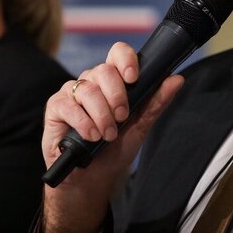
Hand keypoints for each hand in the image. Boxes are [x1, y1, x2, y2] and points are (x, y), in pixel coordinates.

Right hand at [41, 42, 183, 232]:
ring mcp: (72, 93)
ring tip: (107, 135)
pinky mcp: (55, 107)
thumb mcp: (140, 126)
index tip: (133, 78)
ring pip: (87, 89)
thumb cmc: (115, 150)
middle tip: (122, 118)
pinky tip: (90, 136)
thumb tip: (177, 79)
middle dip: (117, 96)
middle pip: (104, 70)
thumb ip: (156, 102)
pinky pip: (68, 105)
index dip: (126, 59)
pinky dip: (83, 122)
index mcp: (113, 81)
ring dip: (102, 115)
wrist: (92, 178)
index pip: (118, 53)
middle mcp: (92, 82)